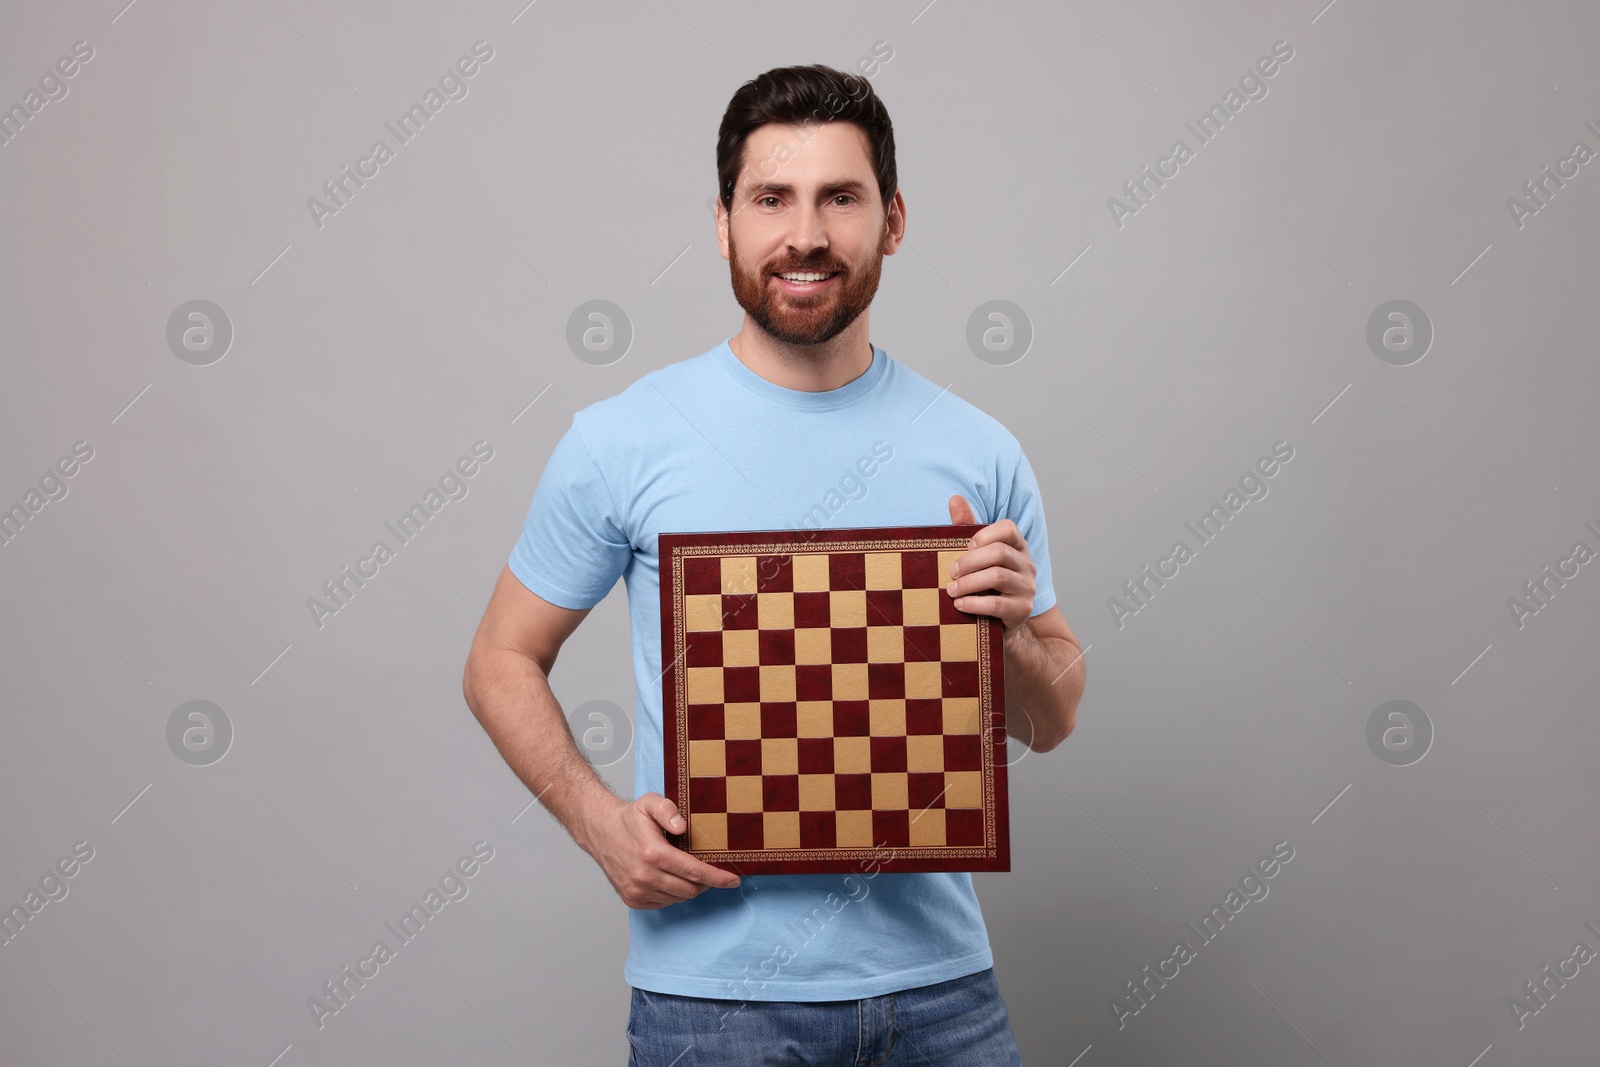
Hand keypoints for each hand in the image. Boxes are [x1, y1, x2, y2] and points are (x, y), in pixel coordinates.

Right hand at [580, 792, 740, 908]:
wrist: (600, 831)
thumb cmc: (629, 818)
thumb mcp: (650, 803)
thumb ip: (669, 810)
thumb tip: (682, 827)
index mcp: (653, 854)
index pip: (695, 872)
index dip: (718, 877)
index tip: (733, 880)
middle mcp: (644, 876)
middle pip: (690, 889)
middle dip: (706, 883)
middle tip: (711, 871)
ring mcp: (637, 890)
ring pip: (677, 897)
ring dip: (688, 888)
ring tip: (687, 871)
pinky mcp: (632, 899)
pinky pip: (663, 903)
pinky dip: (672, 893)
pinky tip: (670, 878)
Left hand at [946, 494, 1036, 633]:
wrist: (1001, 624)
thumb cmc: (985, 585)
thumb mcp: (976, 556)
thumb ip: (966, 528)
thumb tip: (955, 498)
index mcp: (1017, 547)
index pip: (1008, 528)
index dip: (985, 534)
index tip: (966, 546)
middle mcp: (1027, 565)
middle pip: (999, 553)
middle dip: (970, 561)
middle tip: (951, 572)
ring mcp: (1027, 588)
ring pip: (998, 577)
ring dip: (968, 583)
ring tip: (951, 590)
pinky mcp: (1022, 610)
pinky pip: (997, 603)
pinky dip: (973, 603)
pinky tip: (959, 605)